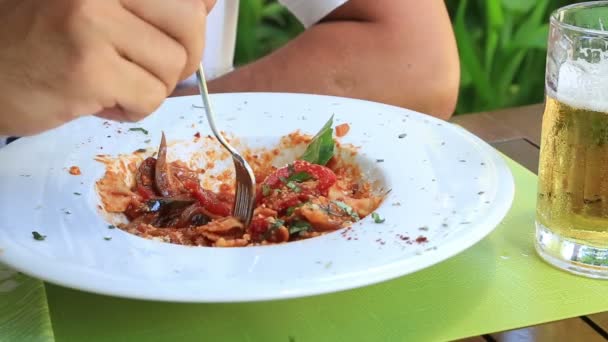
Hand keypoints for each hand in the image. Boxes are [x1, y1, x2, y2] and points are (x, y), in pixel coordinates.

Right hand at [0, 0, 214, 135]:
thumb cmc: (43, 37)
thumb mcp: (98, 6)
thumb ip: (153, 2)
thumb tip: (209, 1)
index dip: (192, 20)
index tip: (175, 35)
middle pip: (191, 23)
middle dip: (183, 56)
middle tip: (151, 68)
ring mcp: (91, 24)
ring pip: (174, 67)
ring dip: (151, 86)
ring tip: (113, 82)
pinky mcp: (88, 70)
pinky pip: (150, 97)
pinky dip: (132, 108)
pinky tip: (98, 99)